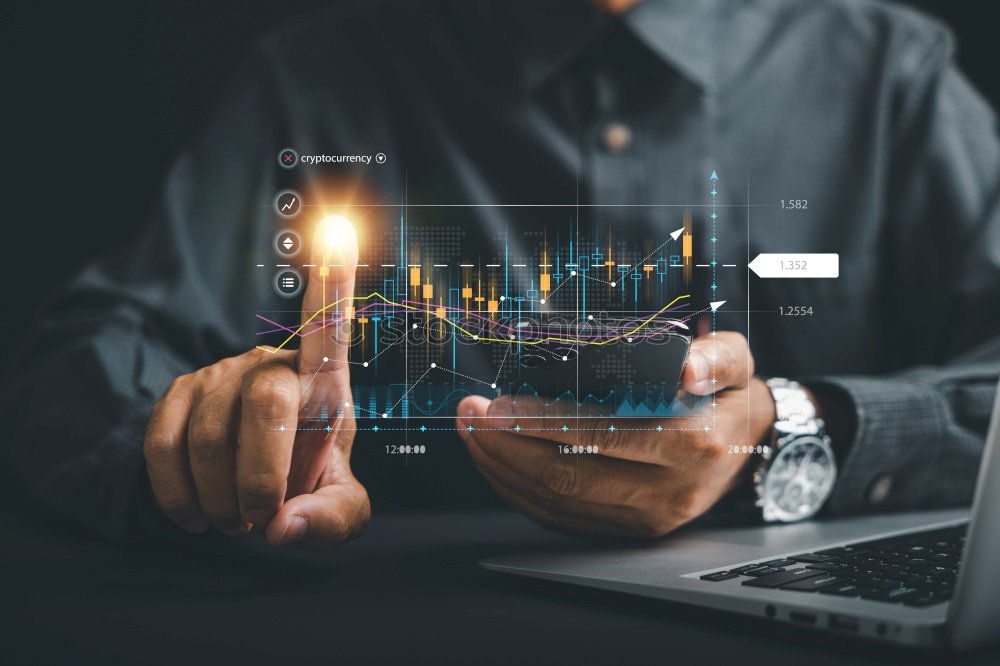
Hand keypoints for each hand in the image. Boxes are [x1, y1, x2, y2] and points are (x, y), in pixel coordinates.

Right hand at [143, 218, 368, 547]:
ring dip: (220, 499)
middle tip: (260, 517)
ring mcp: (220, 374)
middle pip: (268, 402)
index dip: (335, 284)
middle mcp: (271, 364)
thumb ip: (330, 519)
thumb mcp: (337, 507)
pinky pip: (163, 447)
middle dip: (262, 479)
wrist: (246, 490)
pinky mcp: (177, 396)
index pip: (332, 328)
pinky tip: (195, 516)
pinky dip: (178, 496)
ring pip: (211, 437)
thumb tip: (282, 527)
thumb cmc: (306, 485)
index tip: (340, 229)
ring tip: (234, 519)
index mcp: (324, 383)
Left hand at [456, 332, 774, 537]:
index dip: (541, 423)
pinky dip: (520, 492)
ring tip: (473, 434)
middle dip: (506, 446)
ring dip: (503, 469)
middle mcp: (668, 491)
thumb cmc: (728, 396)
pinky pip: (561, 518)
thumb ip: (716, 356)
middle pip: (568, 476)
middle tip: (471, 416)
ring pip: (557, 502)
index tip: (499, 404)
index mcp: (693, 443)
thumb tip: (687, 367)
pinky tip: (497, 463)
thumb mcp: (737, 359)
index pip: (601, 435)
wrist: (749, 447)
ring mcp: (647, 519)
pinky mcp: (627, 531)